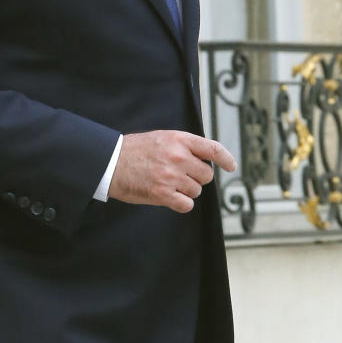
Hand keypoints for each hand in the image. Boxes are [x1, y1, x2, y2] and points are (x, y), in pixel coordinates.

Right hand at [108, 131, 235, 212]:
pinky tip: (169, 197)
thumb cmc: (135, 151)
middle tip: (179, 175)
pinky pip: (187, 205)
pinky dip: (180, 203)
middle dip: (196, 178)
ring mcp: (171, 176)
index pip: (213, 149)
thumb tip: (204, 159)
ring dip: (186, 191)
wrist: (110, 163)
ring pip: (196, 191)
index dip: (226, 159)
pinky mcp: (163, 194)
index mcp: (180, 140)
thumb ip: (184, 146)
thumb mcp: (162, 138)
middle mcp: (178, 157)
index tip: (231, 166)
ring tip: (168, 184)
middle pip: (206, 175)